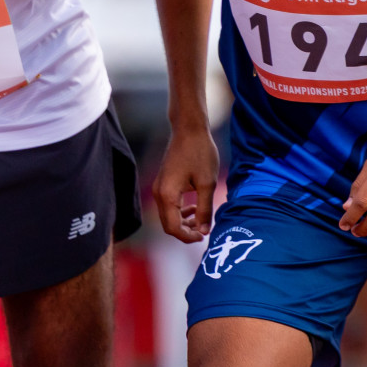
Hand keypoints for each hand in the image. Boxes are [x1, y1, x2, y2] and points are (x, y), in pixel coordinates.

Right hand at [153, 124, 219, 242]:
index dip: (188, 237)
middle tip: (203, 232)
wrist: (189, 130)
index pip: (173, 228)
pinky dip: (179, 212)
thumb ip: (204, 210)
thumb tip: (203, 231)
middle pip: (167, 224)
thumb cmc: (200, 153)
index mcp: (168, 195)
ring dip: (182, 222)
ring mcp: (159, 187)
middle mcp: (159, 193)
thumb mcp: (207, 184)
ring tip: (200, 221)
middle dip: (185, 232)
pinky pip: (168, 205)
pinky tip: (193, 208)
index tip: (204, 237)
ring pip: (167, 216)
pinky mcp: (162, 183)